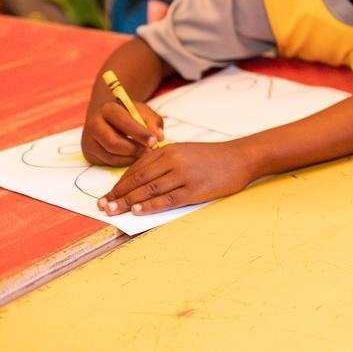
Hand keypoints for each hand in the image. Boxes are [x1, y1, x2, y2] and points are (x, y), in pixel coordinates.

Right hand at [81, 99, 164, 166]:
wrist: (105, 114)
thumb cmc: (128, 112)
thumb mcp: (142, 111)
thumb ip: (153, 122)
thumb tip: (159, 138)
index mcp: (107, 109)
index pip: (123, 123)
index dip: (140, 134)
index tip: (154, 141)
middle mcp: (93, 124)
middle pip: (114, 143)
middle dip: (134, 149)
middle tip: (150, 151)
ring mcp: (88, 141)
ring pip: (111, 156)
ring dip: (131, 158)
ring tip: (144, 154)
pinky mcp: (89, 154)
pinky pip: (108, 163)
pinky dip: (123, 162)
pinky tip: (133, 157)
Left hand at [98, 141, 255, 214]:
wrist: (240, 158)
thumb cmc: (212, 157)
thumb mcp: (185, 151)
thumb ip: (163, 162)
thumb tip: (138, 180)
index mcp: (169, 150)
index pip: (137, 169)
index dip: (120, 184)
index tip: (107, 195)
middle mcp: (174, 161)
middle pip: (139, 180)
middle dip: (118, 194)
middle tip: (103, 206)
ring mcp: (184, 175)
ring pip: (149, 190)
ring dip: (128, 202)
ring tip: (113, 211)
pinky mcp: (194, 190)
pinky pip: (167, 199)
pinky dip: (150, 205)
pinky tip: (138, 210)